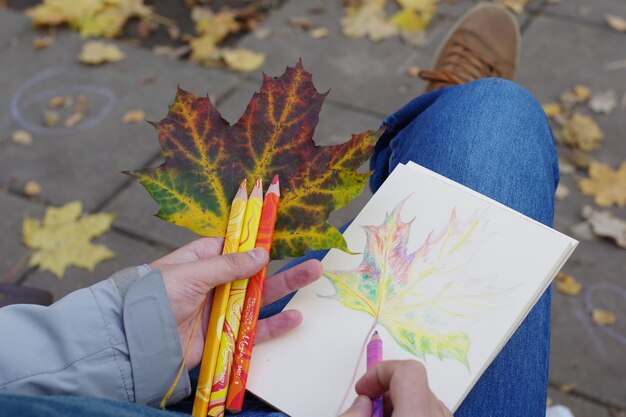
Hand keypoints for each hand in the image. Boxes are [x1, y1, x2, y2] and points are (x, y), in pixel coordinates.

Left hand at [150, 238, 322, 369]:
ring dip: (285, 289)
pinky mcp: (224, 335)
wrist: (135, 341)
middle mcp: (214, 283)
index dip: (256, 242)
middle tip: (310, 259)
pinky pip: (253, 328)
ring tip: (313, 275)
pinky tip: (294, 317)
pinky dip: (274, 324)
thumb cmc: (155, 297)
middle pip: (254, 273)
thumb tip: (261, 254)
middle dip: (281, 266)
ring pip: (259, 298)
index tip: (280, 234)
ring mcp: (221, 309)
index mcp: (201, 261)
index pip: (234, 247)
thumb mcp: (190, 272)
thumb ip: (227, 265)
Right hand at [339, 360, 452, 416]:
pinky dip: (412, 415)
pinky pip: (432, 414)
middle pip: (415, 385)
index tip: (364, 388)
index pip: (408, 371)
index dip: (381, 372)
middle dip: (386, 391)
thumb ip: (353, 414)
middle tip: (367, 409)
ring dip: (399, 404)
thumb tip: (362, 404)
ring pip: (425, 400)